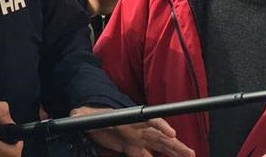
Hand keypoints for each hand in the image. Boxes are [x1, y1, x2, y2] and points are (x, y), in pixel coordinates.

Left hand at [75, 106, 194, 156]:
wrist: (88, 118)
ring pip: (158, 145)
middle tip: (189, 152)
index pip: (146, 121)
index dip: (159, 126)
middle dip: (173, 144)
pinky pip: (147, 154)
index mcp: (125, 120)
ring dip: (173, 151)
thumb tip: (76, 114)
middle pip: (158, 136)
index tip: (170, 134)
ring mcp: (135, 138)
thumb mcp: (81, 115)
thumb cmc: (88, 114)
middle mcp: (134, 128)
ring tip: (189, 155)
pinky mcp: (131, 146)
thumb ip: (80, 116)